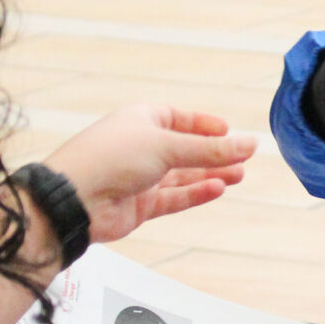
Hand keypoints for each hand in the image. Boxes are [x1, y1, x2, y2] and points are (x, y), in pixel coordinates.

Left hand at [43, 105, 255, 244]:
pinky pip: (174, 197)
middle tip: (242, 158)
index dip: (203, 124)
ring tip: (238, 175)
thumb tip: (249, 144)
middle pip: (185, 149)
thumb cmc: (109, 159)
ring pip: (182, 175)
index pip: (178, 118)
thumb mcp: (167, 146)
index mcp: (140, 121)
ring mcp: (139, 177)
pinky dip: (196, 194)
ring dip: (210, 174)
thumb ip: (211, 149)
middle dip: (213, 154)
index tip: (228, 130)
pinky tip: (217, 189)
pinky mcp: (140, 205)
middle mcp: (139, 147)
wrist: (75, 200)